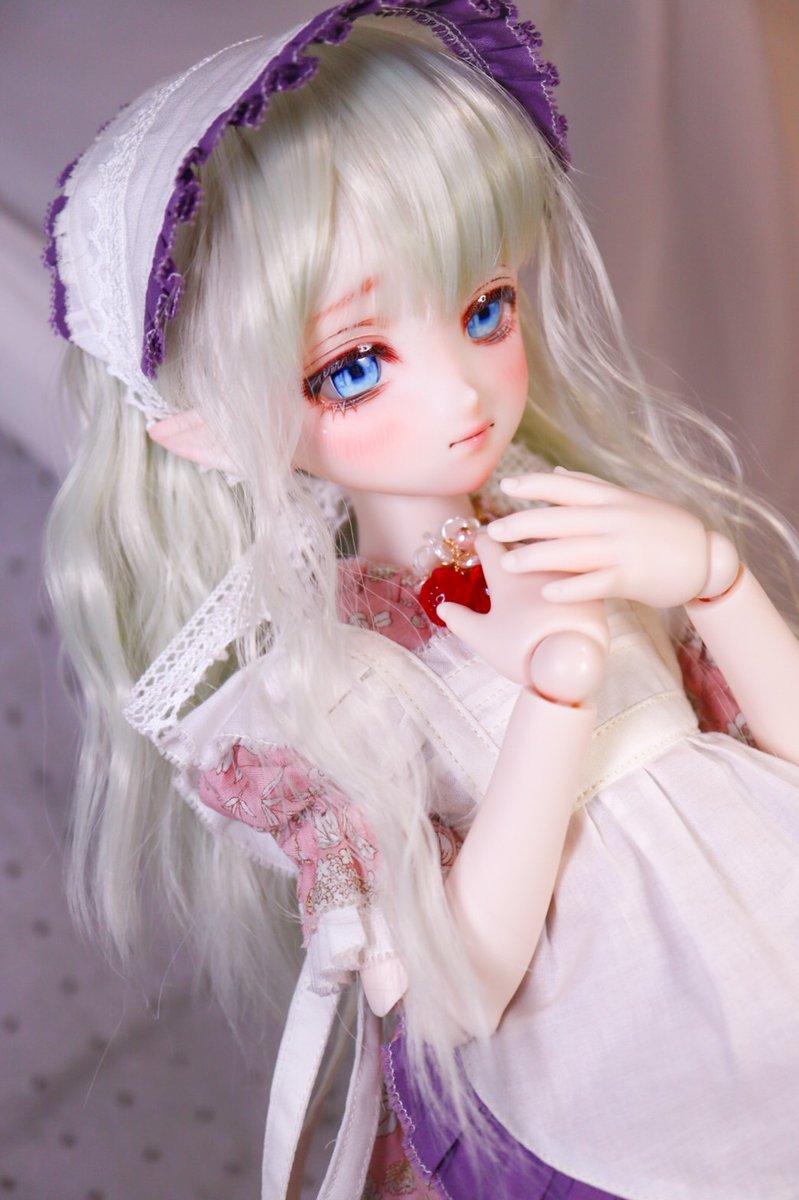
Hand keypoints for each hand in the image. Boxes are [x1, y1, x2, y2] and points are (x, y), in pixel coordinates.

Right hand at [437, 533, 608, 700]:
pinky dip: (566, 569)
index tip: (478, 543)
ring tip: (535, 563)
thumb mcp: (482, 637)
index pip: (490, 541)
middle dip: (510, 543)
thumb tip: (442, 607)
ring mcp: (566, 571)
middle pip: (521, 541)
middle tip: (504, 553)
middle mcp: (537, 563)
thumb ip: (460, 620)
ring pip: (551, 550)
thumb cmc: (521, 650)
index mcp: (507, 572)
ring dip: (541, 553)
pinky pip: (576, 568)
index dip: (481, 541)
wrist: (570, 663)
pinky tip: (565, 581)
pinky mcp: (592, 584)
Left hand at [489, 468, 736, 606]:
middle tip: (494, 532)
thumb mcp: (630, 501)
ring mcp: (622, 548)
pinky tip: (546, 592)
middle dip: (523, 524)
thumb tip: (557, 471)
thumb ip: (593, 488)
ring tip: (507, 564)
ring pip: (572, 551)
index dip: (535, 485)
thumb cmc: (663, 529)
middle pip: (560, 519)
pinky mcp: (632, 577)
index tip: (506, 486)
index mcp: (612, 498)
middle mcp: (614, 519)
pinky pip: (595, 582)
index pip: (566, 487)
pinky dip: (570, 587)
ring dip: (537, 557)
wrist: (706, 558)